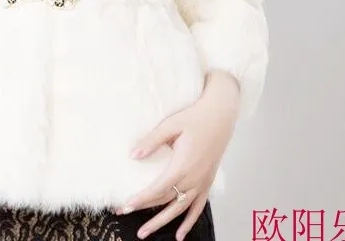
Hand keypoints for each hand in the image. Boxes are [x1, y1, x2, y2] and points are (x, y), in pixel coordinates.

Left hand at [116, 71, 240, 239]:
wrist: (220, 116)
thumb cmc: (194, 117)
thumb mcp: (171, 125)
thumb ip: (152, 141)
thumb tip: (133, 155)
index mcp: (183, 165)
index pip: (158, 189)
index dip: (141, 199)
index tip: (125, 206)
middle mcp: (193, 179)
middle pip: (166, 201)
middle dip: (144, 210)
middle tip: (123, 214)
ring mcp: (202, 183)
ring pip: (180, 210)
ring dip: (162, 222)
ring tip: (144, 233)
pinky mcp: (207, 182)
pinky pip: (198, 208)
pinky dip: (189, 222)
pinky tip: (180, 235)